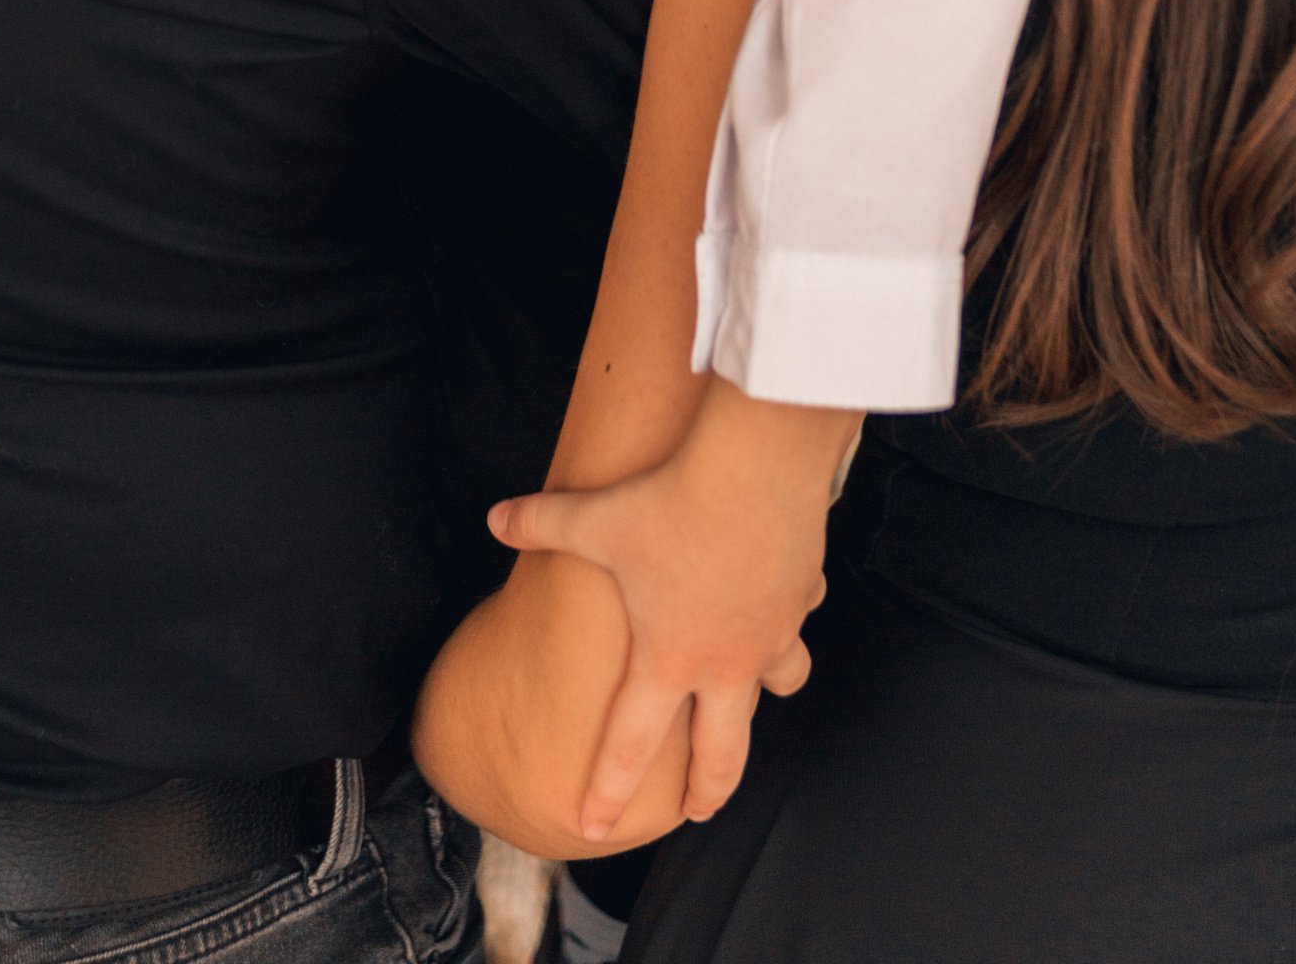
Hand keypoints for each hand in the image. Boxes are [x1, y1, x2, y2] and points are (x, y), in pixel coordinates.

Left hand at [488, 376, 858, 841]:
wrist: (754, 466)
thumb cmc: (671, 500)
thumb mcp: (595, 517)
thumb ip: (541, 523)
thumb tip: (495, 517)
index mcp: (667, 658)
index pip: (629, 746)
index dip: (607, 791)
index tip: (592, 829)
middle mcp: (723, 662)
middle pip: (722, 753)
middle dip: (710, 791)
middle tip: (697, 812)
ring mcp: (770, 635)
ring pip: (777, 689)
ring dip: (764, 698)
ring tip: (752, 696)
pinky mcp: (801, 596)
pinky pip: (801, 620)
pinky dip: (793, 617)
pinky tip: (786, 600)